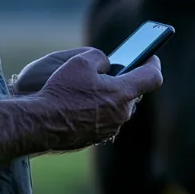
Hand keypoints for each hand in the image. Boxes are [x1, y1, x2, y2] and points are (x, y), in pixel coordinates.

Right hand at [20, 47, 162, 151]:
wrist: (41, 124)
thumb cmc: (61, 90)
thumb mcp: (79, 61)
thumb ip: (99, 57)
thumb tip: (107, 64)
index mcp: (122, 93)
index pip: (152, 77)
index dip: (153, 63)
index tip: (150, 55)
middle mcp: (121, 114)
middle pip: (133, 92)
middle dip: (125, 79)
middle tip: (114, 68)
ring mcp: (110, 129)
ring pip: (117, 107)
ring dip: (110, 95)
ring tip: (93, 84)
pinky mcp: (97, 138)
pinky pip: (104, 119)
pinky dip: (98, 109)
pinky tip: (80, 102)